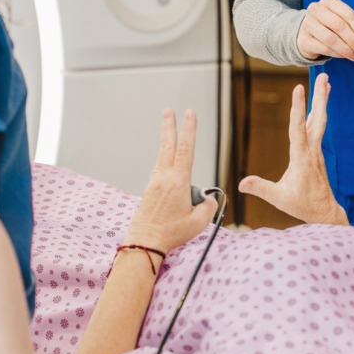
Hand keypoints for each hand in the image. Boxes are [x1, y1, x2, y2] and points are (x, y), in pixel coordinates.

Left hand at [124, 109, 218, 253]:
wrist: (144, 243)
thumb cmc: (171, 233)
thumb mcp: (199, 222)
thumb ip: (208, 206)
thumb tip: (208, 199)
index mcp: (177, 182)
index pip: (185, 149)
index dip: (189, 130)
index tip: (189, 113)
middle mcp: (163, 178)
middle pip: (168, 146)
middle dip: (169, 126)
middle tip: (169, 110)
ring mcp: (154, 183)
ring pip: (163, 157)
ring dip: (167, 142)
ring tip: (169, 130)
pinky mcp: (149, 191)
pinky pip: (160, 171)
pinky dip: (165, 162)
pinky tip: (169, 167)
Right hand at [238, 73, 347, 224]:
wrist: (324, 212)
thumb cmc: (302, 205)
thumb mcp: (279, 198)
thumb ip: (261, 188)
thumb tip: (242, 184)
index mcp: (302, 157)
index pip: (298, 127)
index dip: (297, 107)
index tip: (299, 88)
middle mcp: (311, 149)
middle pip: (317, 118)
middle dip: (320, 97)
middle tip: (324, 76)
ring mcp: (316, 150)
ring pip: (320, 120)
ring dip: (322, 101)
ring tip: (325, 82)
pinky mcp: (317, 152)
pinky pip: (319, 127)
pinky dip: (319, 113)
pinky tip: (319, 106)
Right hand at [297, 0, 353, 60]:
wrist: (306, 34)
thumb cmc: (330, 26)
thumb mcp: (342, 19)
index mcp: (329, 0)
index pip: (349, 14)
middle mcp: (316, 9)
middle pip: (340, 26)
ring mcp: (308, 23)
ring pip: (332, 39)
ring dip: (347, 50)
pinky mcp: (303, 39)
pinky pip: (324, 48)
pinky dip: (338, 54)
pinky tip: (345, 57)